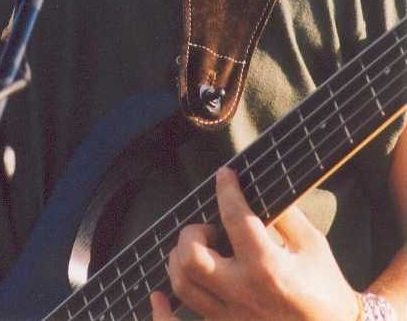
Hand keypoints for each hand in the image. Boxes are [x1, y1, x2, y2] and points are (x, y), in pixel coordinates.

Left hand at [151, 166, 359, 320]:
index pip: (235, 218)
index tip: (224, 176)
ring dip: (180, 259)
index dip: (226, 189)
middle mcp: (243, 293)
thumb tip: (255, 189)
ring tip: (201, 251)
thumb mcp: (312, 243)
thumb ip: (283, 214)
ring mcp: (232, 317)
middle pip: (192, 256)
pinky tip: (158, 297)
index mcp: (268, 267)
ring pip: (182, 286)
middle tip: (211, 229)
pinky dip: (162, 312)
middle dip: (193, 232)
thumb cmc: (324, 286)